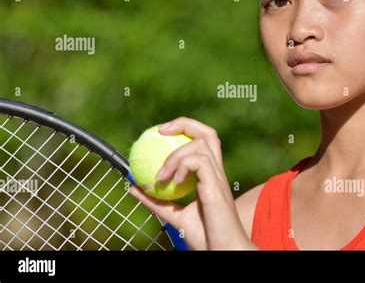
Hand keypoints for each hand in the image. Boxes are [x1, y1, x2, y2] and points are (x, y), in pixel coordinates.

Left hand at [128, 117, 255, 249]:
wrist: (220, 250)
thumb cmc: (205, 237)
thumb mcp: (175, 216)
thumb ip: (157, 201)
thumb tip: (134, 187)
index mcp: (210, 176)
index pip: (203, 141)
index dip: (185, 129)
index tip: (161, 133)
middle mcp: (216, 172)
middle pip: (208, 133)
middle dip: (185, 123)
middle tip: (161, 131)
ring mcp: (218, 178)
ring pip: (200, 144)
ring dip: (175, 155)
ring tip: (162, 175)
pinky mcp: (216, 186)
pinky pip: (198, 161)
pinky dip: (182, 166)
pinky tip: (173, 181)